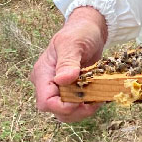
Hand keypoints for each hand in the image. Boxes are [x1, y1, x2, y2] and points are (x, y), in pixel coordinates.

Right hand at [31, 6, 107, 120]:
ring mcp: (60, 88)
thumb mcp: (73, 43)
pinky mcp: (72, 89)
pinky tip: (98, 98)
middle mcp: (48, 83)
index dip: (62, 107)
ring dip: (82, 111)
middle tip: (94, 103)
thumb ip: (67, 61)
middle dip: (75, 112)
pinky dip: (87, 106)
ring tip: (97, 100)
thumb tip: (63, 80)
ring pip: (66, 112)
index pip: (45, 101)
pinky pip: (76, 106)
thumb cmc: (79, 32)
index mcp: (43, 73)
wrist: (90, 29)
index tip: (80, 101)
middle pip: (55, 110)